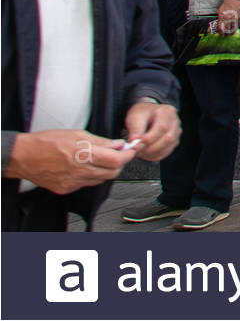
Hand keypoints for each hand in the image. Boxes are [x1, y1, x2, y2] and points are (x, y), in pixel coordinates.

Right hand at [3, 130, 136, 194]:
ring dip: (107, 170)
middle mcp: (80, 171)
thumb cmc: (47, 142)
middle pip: (112, 172)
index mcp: (84, 154)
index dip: (128, 155)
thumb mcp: (78, 134)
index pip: (116, 160)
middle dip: (120, 163)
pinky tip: (87, 167)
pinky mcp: (66, 189)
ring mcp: (73, 182)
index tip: (131, 150)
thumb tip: (118, 144)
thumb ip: (101, 141)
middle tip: (120, 154)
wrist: (24, 156)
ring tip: (103, 159)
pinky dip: (92, 176)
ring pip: (101, 179)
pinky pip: (86, 184)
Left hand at [123, 101, 180, 161]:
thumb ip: (135, 130)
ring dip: (151, 153)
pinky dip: (154, 156)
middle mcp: (175, 122)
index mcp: (167, 112)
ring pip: (167, 147)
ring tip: (139, 151)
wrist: (148, 114)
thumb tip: (134, 144)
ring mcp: (176, 132)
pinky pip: (166, 152)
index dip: (150, 138)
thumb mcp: (136, 117)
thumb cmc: (143, 114)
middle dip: (150, 148)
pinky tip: (145, 153)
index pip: (162, 127)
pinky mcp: (174, 141)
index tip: (136, 145)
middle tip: (136, 150)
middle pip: (167, 139)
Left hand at [217, 0, 239, 34]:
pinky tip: (235, 28)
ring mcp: (235, 18)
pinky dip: (236, 27)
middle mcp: (229, 19)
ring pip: (234, 29)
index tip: (221, 34)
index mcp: (223, 17)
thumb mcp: (220, 11)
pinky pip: (238, 25)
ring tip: (230, 33)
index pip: (221, 28)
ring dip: (232, 32)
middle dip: (226, 34)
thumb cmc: (227, 4)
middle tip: (226, 35)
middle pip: (228, 30)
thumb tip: (217, 24)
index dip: (221, 32)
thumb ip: (219, 18)